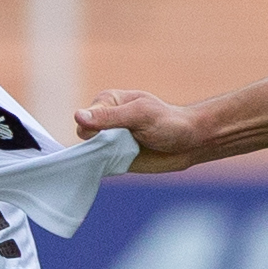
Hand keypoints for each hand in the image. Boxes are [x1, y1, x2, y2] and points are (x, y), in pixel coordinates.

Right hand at [74, 89, 207, 172]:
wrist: (190, 143)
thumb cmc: (169, 122)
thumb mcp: (140, 115)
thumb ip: (109, 116)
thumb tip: (77, 116)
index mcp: (108, 101)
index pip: (85, 119)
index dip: (95, 131)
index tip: (117, 135)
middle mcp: (105, 120)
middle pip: (84, 136)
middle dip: (100, 144)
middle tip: (125, 144)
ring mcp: (109, 140)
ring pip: (89, 152)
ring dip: (103, 156)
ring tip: (127, 152)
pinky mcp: (114, 157)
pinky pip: (97, 164)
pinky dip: (103, 167)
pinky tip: (120, 163)